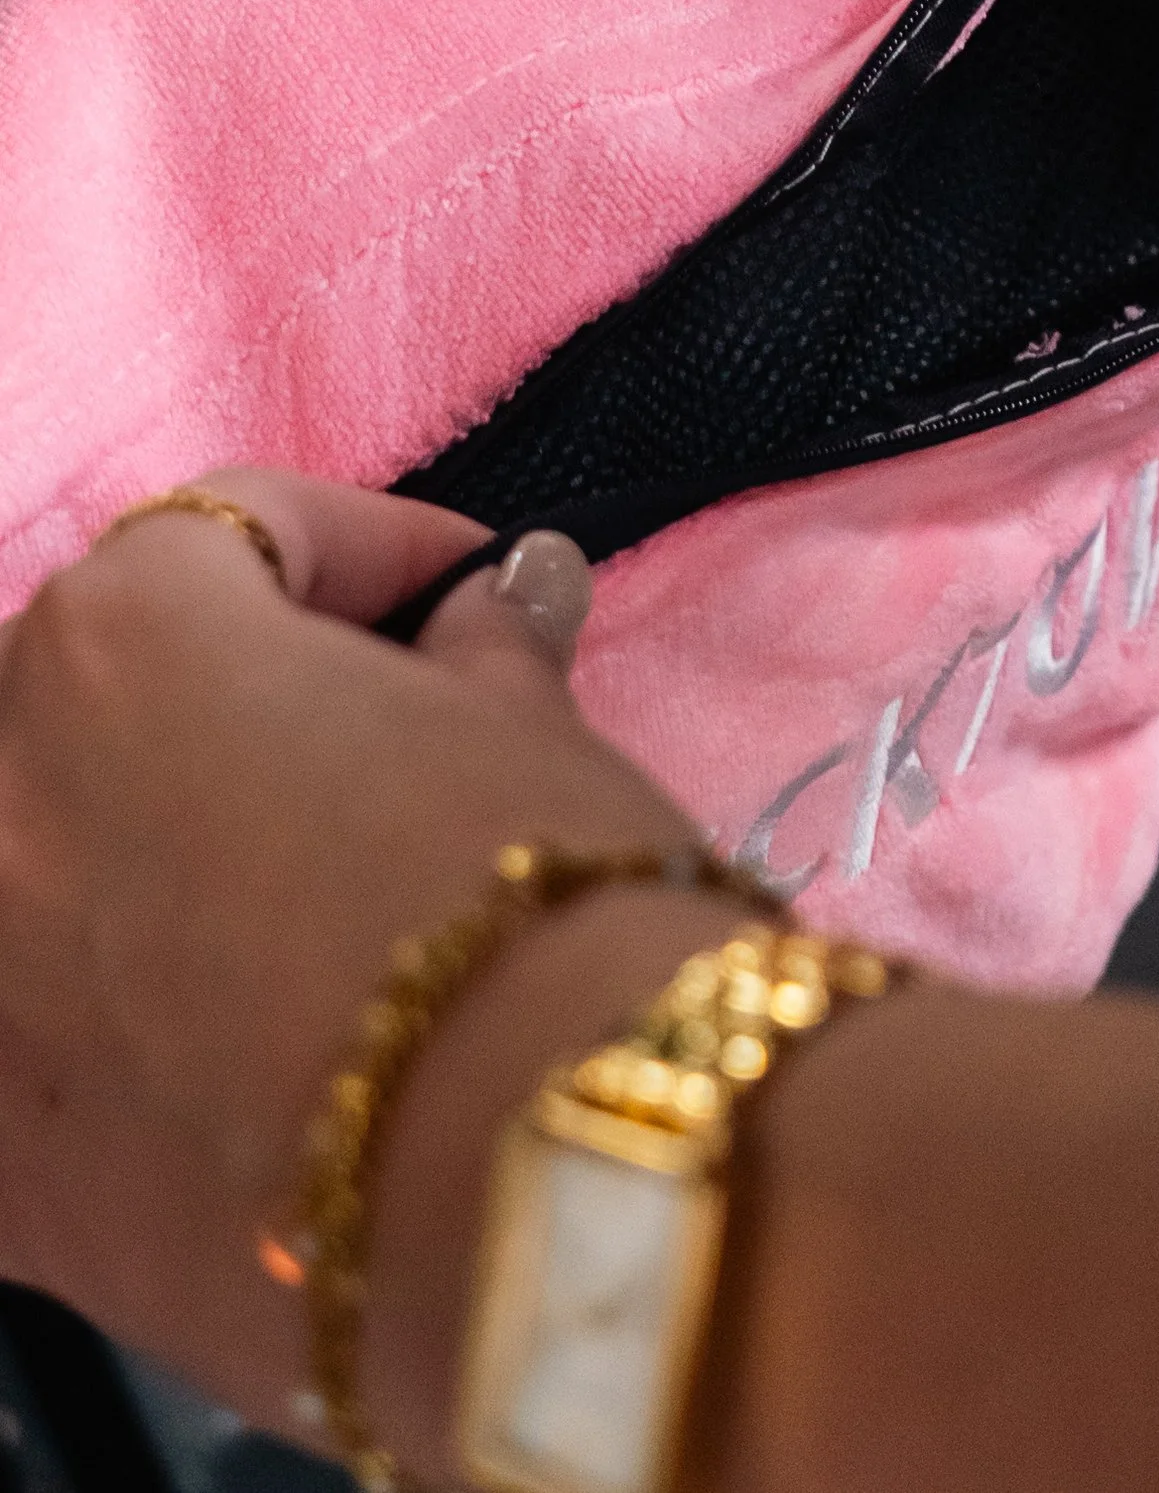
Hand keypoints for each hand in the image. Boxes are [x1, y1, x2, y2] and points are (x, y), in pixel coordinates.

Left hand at [0, 473, 690, 1435]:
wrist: (540, 1194)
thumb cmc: (537, 901)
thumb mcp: (529, 730)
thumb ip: (478, 653)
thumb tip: (491, 608)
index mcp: (121, 641)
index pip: (234, 531)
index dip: (374, 553)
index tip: (472, 599)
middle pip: (95, 694)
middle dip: (222, 693)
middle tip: (380, 740)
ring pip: (43, 871)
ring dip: (147, 856)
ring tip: (301, 903)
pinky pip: (40, 1040)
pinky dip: (113, 1021)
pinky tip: (241, 1052)